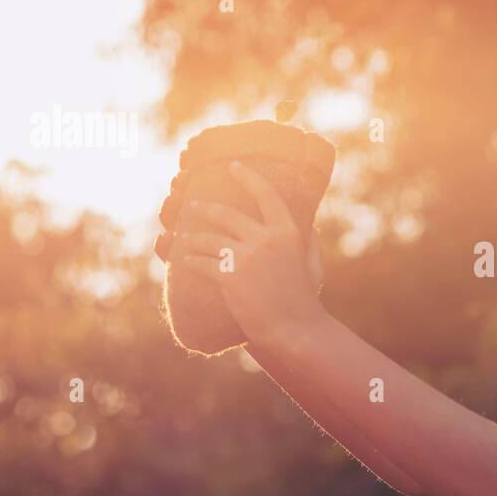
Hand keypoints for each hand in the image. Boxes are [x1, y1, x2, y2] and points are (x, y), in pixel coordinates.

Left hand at [175, 160, 327, 347]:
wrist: (295, 329)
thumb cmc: (304, 298)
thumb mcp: (313, 265)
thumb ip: (310, 242)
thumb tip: (310, 226)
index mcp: (288, 232)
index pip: (267, 194)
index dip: (248, 177)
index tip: (234, 166)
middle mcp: (266, 239)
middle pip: (227, 214)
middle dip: (205, 209)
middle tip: (193, 206)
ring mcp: (246, 258)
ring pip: (208, 239)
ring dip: (191, 237)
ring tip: (183, 238)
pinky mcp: (230, 277)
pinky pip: (201, 263)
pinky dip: (190, 262)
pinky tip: (183, 261)